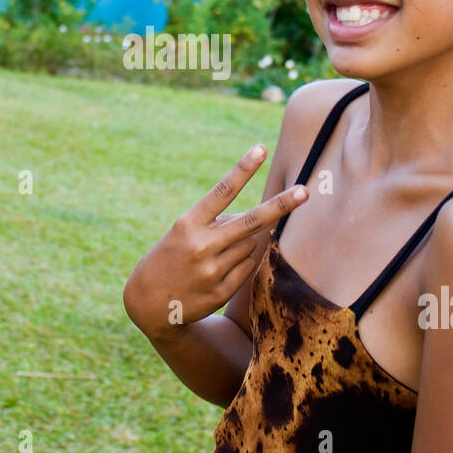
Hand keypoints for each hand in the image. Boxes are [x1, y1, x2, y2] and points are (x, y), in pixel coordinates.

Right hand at [124, 144, 306, 342]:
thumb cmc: (170, 258)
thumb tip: (258, 222)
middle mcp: (201, 245)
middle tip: (305, 191)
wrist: (148, 303)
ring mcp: (212, 270)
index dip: (243, 169)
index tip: (261, 149)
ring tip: (214, 255)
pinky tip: (217, 272)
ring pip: (250, 245)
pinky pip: (247, 267)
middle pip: (251, 221)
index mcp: (188, 224)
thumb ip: (217, 224)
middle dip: (281, 205)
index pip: (221, 191)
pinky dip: (240, 264)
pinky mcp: (221, 291)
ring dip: (243, 243)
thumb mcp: (182, 233)